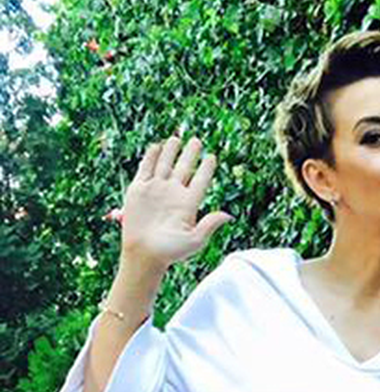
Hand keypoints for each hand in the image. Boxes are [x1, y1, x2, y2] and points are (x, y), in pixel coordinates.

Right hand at [120, 134, 232, 269]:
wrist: (144, 253)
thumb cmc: (171, 251)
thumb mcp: (195, 240)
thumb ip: (209, 225)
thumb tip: (228, 216)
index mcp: (189, 203)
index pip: (200, 180)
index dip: (206, 168)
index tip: (212, 156)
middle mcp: (173, 194)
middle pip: (184, 168)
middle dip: (190, 154)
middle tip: (197, 140)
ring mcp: (156, 190)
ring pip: (165, 165)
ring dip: (170, 152)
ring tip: (177, 138)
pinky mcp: (138, 190)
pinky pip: (145, 169)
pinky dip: (150, 157)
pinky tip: (156, 146)